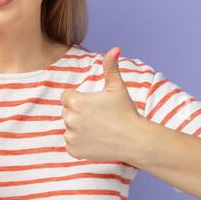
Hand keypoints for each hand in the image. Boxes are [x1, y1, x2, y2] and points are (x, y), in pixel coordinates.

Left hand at [60, 47, 147, 164]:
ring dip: (78, 128)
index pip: (66, 97)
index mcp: (76, 102)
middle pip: (67, 112)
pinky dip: (80, 143)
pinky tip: (96, 140)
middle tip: (98, 117)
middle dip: (78, 113)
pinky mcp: (73, 151)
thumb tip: (115, 48)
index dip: (79, 99)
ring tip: (98, 129)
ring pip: (69, 128)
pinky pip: (71, 144)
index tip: (94, 105)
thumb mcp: (117, 87)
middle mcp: (70, 119)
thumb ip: (111, 67)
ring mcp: (71, 136)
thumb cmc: (126, 112)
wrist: (134, 140)